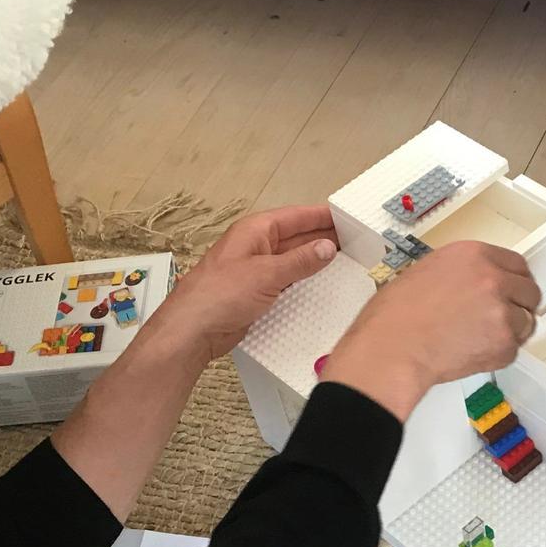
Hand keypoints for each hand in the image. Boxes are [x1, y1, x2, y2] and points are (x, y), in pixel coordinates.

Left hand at [152, 205, 337, 361]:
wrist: (193, 330)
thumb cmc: (217, 295)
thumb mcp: (266, 273)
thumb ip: (300, 261)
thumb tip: (326, 247)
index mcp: (254, 231)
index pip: (295, 217)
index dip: (321, 216)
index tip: (345, 217)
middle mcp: (255, 247)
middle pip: (295, 237)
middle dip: (322, 238)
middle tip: (353, 241)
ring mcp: (255, 271)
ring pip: (292, 260)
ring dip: (313, 261)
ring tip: (343, 261)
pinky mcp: (255, 293)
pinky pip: (285, 282)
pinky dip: (302, 281)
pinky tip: (318, 286)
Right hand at [319, 242, 539, 420]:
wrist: (392, 347)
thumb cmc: (395, 316)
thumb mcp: (428, 271)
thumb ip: (461, 274)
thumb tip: (473, 284)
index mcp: (474, 255)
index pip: (517, 264)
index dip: (516, 281)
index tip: (513, 291)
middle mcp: (493, 279)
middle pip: (529, 292)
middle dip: (519, 306)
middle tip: (501, 319)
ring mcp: (501, 311)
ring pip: (525, 323)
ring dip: (509, 333)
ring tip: (478, 339)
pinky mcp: (503, 343)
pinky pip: (513, 351)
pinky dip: (496, 356)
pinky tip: (471, 352)